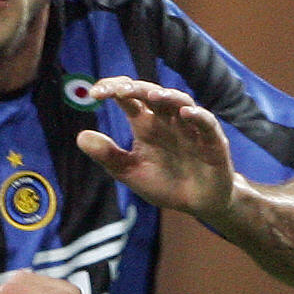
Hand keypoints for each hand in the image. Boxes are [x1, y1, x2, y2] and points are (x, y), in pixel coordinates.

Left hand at [77, 78, 236, 222]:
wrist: (196, 204)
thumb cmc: (164, 183)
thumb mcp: (129, 171)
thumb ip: (107, 155)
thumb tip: (80, 136)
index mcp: (146, 124)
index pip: (129, 99)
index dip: (113, 90)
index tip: (93, 93)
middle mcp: (168, 121)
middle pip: (153, 95)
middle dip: (137, 89)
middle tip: (118, 90)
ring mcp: (190, 129)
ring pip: (181, 103)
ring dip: (167, 97)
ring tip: (151, 95)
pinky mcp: (212, 142)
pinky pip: (207, 124)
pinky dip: (198, 117)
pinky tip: (185, 113)